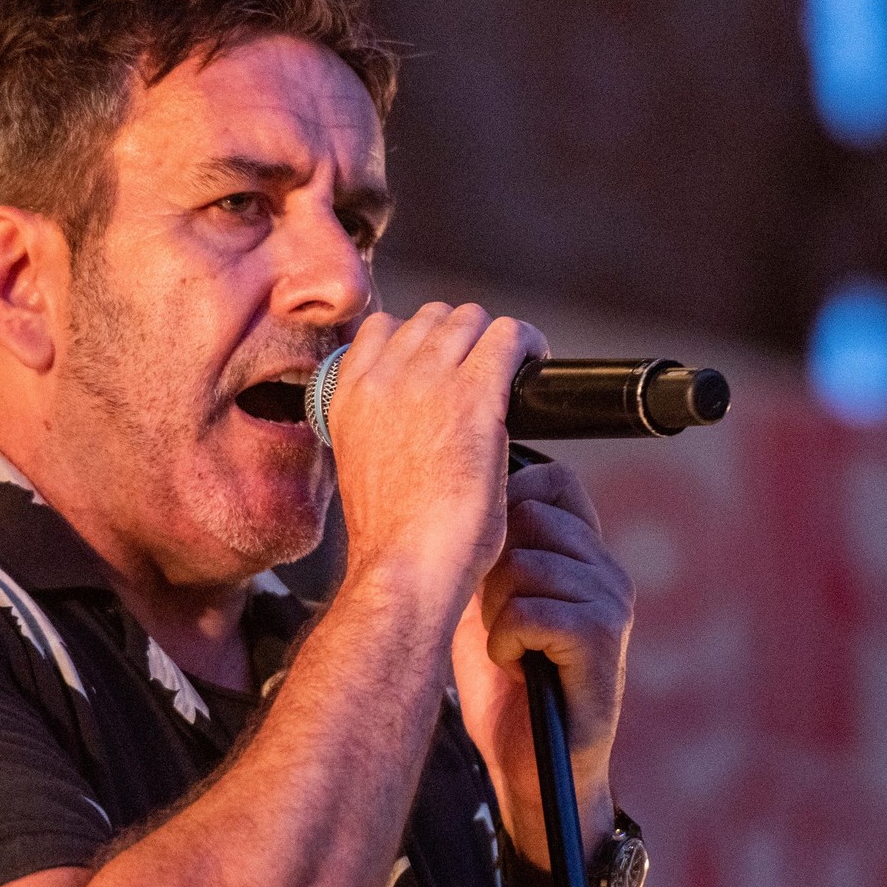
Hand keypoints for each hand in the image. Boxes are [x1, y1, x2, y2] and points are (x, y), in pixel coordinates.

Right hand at [328, 304, 547, 619]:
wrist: (405, 568)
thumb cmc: (395, 537)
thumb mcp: (366, 465)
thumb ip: (383, 426)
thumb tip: (418, 416)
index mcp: (348, 395)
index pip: (383, 328)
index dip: (421, 339)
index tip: (447, 363)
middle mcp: (383, 378)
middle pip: (432, 317)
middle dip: (463, 336)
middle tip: (488, 368)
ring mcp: (428, 381)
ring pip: (472, 319)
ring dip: (496, 338)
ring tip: (517, 363)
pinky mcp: (474, 397)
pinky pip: (509, 337)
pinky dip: (529, 342)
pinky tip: (538, 360)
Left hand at [452, 461, 633, 866]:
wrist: (530, 769)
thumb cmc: (505, 687)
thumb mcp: (489, 599)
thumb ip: (492, 545)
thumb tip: (463, 492)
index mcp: (586, 554)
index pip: (554, 480)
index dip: (508, 504)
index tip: (490, 561)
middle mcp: (607, 570)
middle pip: (528, 515)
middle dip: (491, 566)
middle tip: (499, 620)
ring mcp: (611, 601)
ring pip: (523, 564)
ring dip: (495, 612)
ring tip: (510, 649)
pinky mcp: (602, 639)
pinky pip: (529, 610)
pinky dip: (504, 641)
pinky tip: (516, 667)